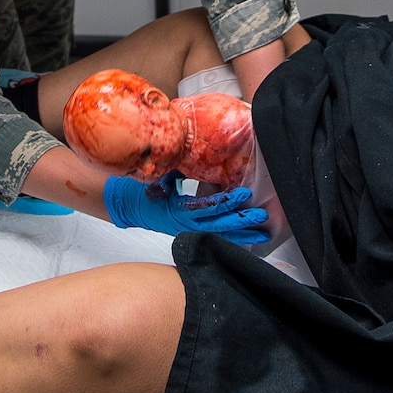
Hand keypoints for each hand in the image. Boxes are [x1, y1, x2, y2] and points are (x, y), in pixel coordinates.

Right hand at [102, 174, 269, 244]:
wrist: (129, 207)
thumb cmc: (145, 191)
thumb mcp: (162, 177)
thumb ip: (181, 169)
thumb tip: (196, 152)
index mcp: (180, 209)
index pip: (208, 206)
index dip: (227, 201)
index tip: (244, 194)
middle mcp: (186, 224)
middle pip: (219, 225)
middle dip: (242, 221)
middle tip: (261, 216)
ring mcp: (189, 231)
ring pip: (220, 236)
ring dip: (243, 236)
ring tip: (263, 235)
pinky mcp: (192, 234)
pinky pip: (215, 239)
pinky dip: (232, 240)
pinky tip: (248, 240)